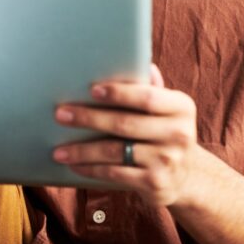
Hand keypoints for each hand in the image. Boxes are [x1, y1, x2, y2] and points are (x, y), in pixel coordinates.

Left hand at [52, 64, 200, 207]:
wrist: (185, 176)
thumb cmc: (164, 132)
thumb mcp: (166, 108)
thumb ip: (151, 87)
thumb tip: (140, 60)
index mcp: (181, 107)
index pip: (147, 97)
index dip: (119, 93)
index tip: (91, 90)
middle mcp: (179, 133)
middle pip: (125, 123)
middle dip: (89, 118)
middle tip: (61, 115)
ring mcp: (168, 160)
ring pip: (115, 152)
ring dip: (82, 150)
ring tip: (58, 149)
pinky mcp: (155, 183)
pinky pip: (116, 174)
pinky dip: (91, 169)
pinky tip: (74, 166)